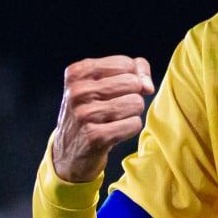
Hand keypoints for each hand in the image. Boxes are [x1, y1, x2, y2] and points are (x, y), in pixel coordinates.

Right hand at [51, 55, 154, 182]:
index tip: (117, 91)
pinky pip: (134, 124)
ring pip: (136, 103)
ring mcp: (84, 114)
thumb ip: (133, 71)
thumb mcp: (102, 84)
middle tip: (115, 108)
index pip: (126, 64)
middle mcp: (77, 91)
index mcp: (77, 73)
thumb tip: (148, 86)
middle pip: (133, 83)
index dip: (131, 78)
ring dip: (131, 113)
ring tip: (113, 120)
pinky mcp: (95, 136)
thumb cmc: (91, 112)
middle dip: (132, 96)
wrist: (69, 153)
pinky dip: (130, 128)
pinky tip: (114, 132)